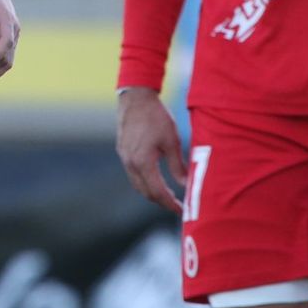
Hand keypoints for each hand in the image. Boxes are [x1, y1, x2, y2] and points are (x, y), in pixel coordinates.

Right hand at [116, 86, 187, 212]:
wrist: (135, 97)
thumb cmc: (156, 117)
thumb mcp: (171, 140)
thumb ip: (177, 165)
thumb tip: (185, 184)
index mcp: (143, 162)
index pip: (157, 192)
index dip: (170, 204)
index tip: (181, 210)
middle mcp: (130, 163)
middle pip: (145, 192)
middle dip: (161, 202)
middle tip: (177, 205)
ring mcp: (124, 157)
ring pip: (137, 185)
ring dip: (152, 193)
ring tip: (168, 195)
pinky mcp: (122, 151)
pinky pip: (133, 174)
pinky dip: (144, 182)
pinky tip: (155, 178)